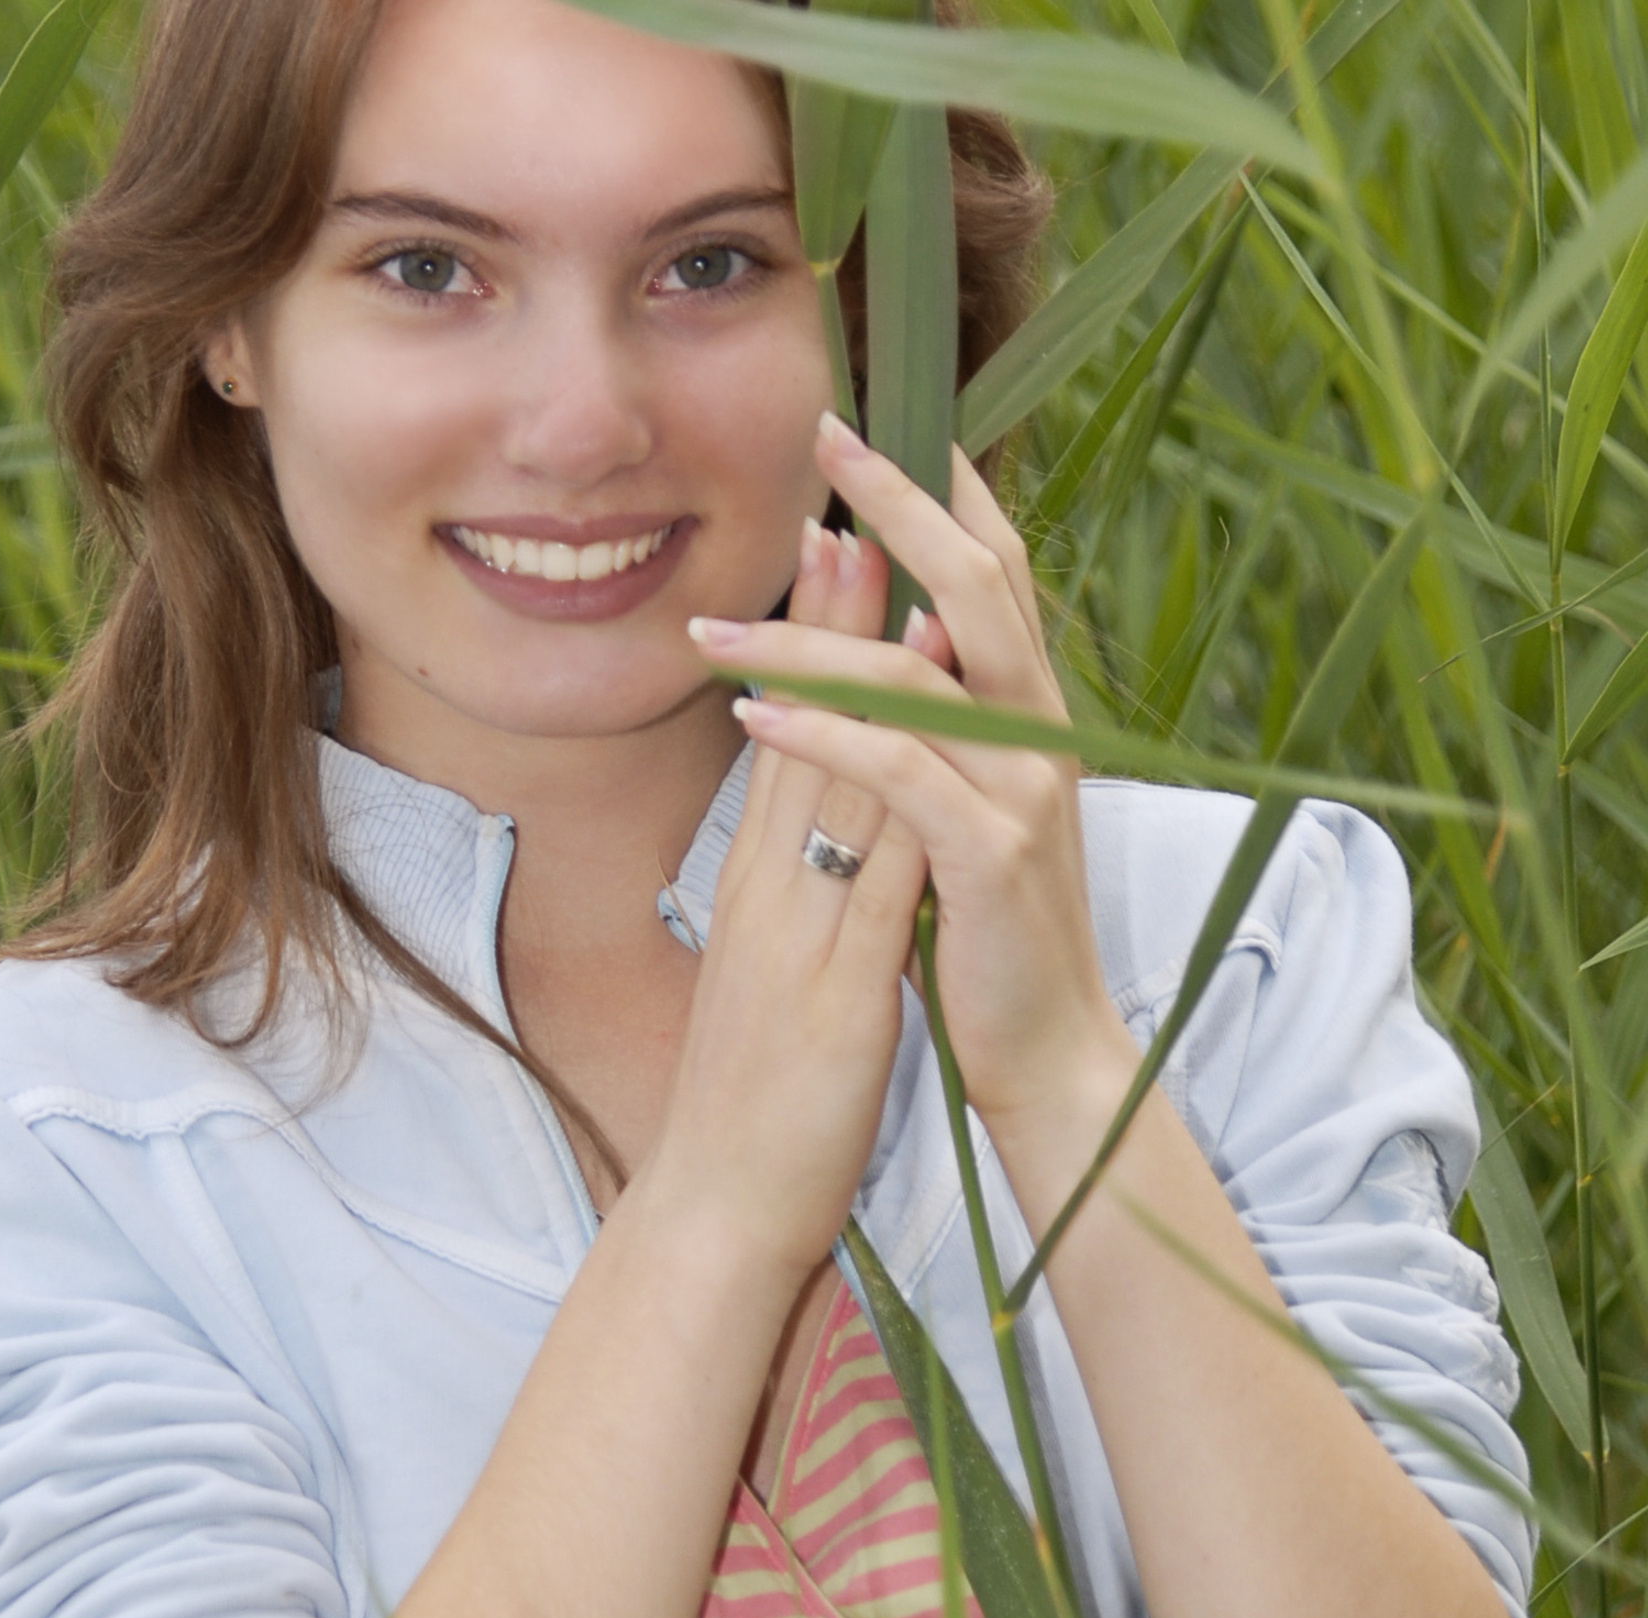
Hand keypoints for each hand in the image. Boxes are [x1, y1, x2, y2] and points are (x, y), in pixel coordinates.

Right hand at [634, 515, 927, 1295]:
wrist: (713, 1210)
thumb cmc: (746, 1105)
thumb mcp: (766, 981)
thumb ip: (788, 906)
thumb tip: (817, 839)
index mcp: (754, 891)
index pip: (784, 746)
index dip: (811, 644)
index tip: (837, 547)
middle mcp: (765, 893)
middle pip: (798, 734)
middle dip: (826, 618)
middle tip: (847, 505)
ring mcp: (793, 935)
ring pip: (825, 779)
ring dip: (857, 670)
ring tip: (879, 570)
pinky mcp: (829, 992)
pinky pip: (869, 876)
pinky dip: (897, 789)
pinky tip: (929, 727)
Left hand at [689, 413, 1135, 1135]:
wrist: (1050, 1048)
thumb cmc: (992, 929)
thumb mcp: (970, 808)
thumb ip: (948, 725)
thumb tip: (900, 637)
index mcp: (1030, 714)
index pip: (990, 574)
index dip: (939, 492)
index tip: (869, 426)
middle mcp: (1040, 732)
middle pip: (975, 583)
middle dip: (898, 503)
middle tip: (822, 433)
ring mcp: (1024, 789)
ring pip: (916, 674)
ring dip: (808, 638)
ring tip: (708, 629)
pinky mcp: (992, 855)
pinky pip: (900, 772)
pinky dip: (824, 735)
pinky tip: (751, 717)